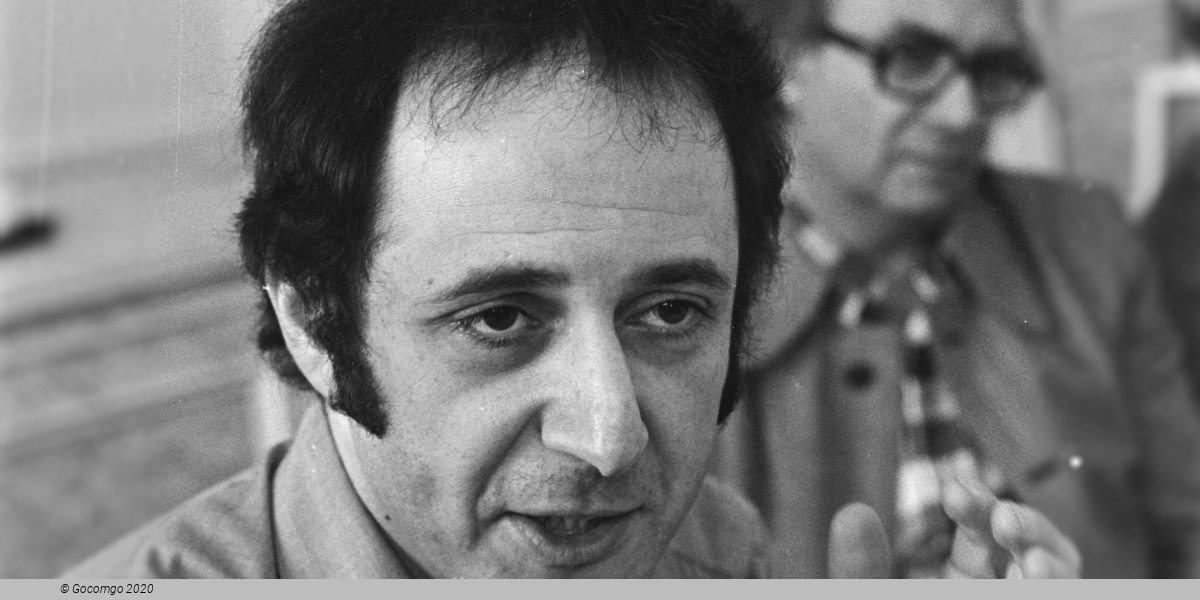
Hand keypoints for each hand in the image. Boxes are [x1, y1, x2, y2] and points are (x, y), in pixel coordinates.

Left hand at [827, 478, 1081, 577]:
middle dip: (1027, 527)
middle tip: (1003, 520)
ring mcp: (1025, 594)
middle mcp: (1003, 583)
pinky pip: (1065, 595)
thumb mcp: (870, 598)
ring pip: (1062, 577)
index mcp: (968, 575)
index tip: (955, 493)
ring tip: (1029, 563)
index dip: (975, 505)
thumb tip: (852, 512)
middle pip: (1033, 547)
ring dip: (1054, 565)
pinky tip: (1032, 583)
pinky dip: (1057, 587)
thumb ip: (858, 570)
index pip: (982, 527)